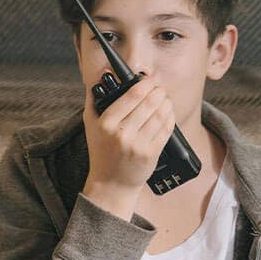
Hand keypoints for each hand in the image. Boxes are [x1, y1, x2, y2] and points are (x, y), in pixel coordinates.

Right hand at [82, 76, 175, 219]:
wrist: (110, 184)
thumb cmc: (101, 151)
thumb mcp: (90, 124)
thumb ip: (94, 98)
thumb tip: (103, 75)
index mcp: (107, 123)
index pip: (132, 95)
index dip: (145, 83)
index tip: (148, 80)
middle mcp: (122, 134)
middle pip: (149, 102)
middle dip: (158, 91)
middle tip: (159, 88)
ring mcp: (138, 145)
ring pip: (160, 115)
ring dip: (166, 102)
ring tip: (165, 98)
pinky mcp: (151, 155)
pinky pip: (166, 130)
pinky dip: (170, 117)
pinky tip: (168, 112)